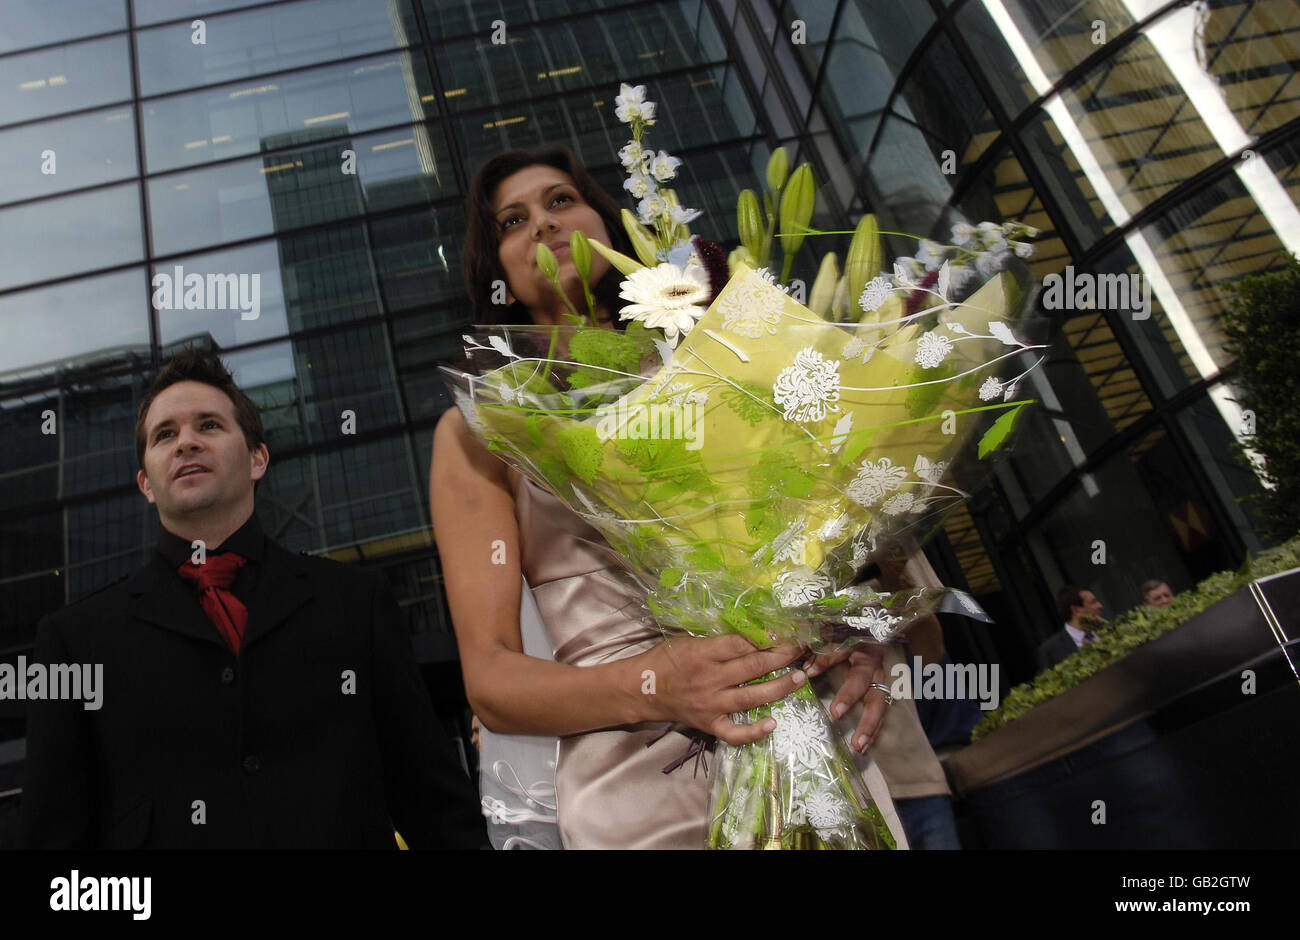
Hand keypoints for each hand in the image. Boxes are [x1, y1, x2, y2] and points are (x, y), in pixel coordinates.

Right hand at [638, 635, 805, 745]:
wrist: (640, 689)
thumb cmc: (665, 659)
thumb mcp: (688, 640)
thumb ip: (717, 640)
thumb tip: (752, 632)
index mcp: (703, 653)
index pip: (742, 643)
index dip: (767, 637)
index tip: (786, 631)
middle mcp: (709, 679)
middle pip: (753, 667)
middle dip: (782, 657)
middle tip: (801, 650)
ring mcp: (711, 704)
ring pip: (751, 698)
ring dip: (779, 688)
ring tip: (800, 678)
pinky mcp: (709, 724)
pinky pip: (735, 733)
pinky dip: (754, 732)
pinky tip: (773, 724)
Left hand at [804, 644, 889, 753]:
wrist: (867, 629)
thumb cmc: (845, 633)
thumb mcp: (832, 638)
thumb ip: (822, 655)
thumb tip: (808, 672)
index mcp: (863, 652)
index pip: (851, 668)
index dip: (843, 687)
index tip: (835, 711)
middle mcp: (875, 666)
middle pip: (873, 691)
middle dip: (862, 712)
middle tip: (844, 725)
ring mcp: (880, 679)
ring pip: (879, 703)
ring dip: (870, 726)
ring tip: (859, 746)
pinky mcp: (879, 689)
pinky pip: (879, 710)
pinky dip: (873, 728)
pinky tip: (864, 745)